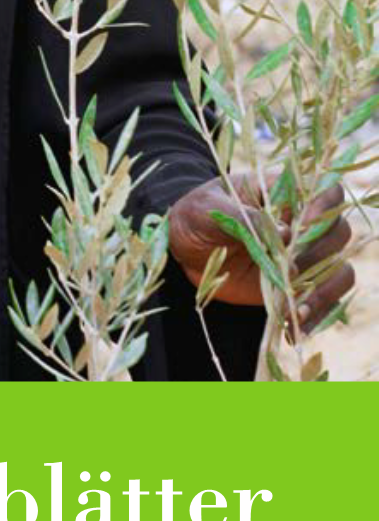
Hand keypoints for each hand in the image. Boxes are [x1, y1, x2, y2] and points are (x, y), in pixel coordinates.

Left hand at [167, 173, 353, 331]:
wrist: (182, 250)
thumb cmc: (195, 217)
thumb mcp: (208, 209)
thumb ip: (243, 216)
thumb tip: (287, 232)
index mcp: (282, 194)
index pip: (325, 193)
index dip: (324, 207)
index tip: (303, 226)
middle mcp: (301, 224)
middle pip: (338, 232)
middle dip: (320, 254)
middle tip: (291, 270)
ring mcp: (302, 256)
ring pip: (338, 269)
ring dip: (323, 291)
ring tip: (295, 310)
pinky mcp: (296, 285)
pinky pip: (323, 299)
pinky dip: (317, 314)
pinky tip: (296, 327)